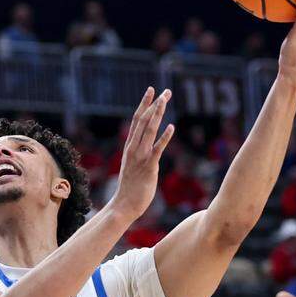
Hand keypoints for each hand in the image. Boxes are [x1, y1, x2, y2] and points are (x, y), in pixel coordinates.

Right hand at [108, 87, 173, 221]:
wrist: (124, 205)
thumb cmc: (130, 188)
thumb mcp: (132, 166)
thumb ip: (138, 156)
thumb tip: (145, 150)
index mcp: (130, 147)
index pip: (136, 120)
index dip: (144, 104)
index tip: (150, 91)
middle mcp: (134, 148)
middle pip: (143, 121)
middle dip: (153, 104)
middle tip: (164, 91)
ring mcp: (140, 157)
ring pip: (149, 130)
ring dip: (157, 114)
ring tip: (165, 100)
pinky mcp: (149, 166)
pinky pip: (157, 149)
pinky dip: (164, 137)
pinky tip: (171, 127)